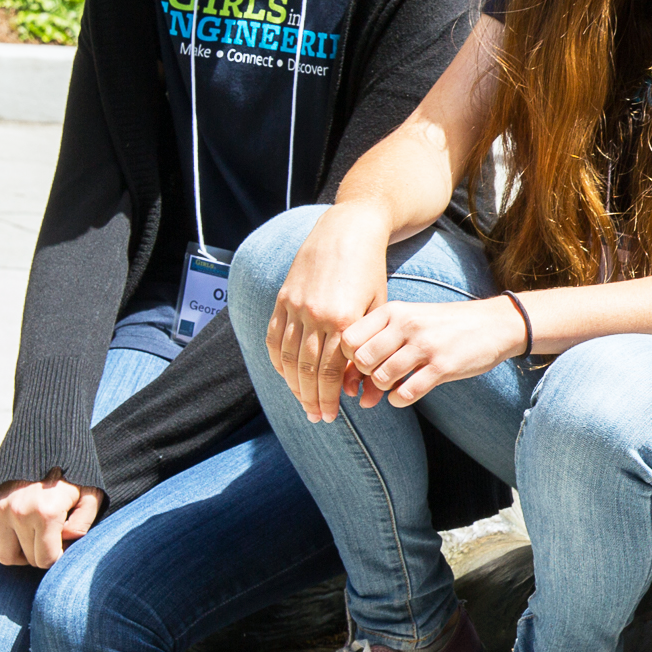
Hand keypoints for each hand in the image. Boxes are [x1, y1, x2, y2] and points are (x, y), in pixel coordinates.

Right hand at [0, 474, 102, 567]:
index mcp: (46, 513)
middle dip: (40, 555)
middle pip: (25, 559)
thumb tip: (62, 544)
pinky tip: (13, 537)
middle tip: (52, 540)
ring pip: (2, 555)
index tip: (64, 546)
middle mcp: (18, 513)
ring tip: (33, 540)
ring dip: (18, 553)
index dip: (58, 558)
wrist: (48, 446)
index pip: (46, 559)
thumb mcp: (89, 497)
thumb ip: (81, 525)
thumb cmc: (74, 476)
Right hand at [268, 205, 394, 421]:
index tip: (332, 415)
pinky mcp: (282, 299)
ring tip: (303, 405)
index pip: (334, 372)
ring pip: (289, 358)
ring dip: (294, 386)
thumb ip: (365, 344)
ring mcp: (295, 307)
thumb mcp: (378, 308)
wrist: (348, 233)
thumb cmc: (370, 272)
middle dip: (313, 399)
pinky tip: (286, 377)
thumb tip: (355, 384)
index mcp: (345, 320)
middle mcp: (316, 316)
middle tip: (317, 418)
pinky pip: (274, 338)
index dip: (332, 396)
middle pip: (309, 370)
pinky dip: (278, 361)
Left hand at [341, 296, 527, 408]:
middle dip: (365, 375)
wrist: (494, 323)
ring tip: (394, 384)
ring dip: (383, 389)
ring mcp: (426, 345)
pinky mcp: (444, 366)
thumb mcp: (412, 318)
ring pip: (382, 378)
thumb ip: (382, 340)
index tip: (363, 364)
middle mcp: (407, 325)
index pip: (349, 338)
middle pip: (362, 360)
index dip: (349, 357)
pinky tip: (405, 394)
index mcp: (395, 311)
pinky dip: (399, 400)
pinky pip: (406, 393)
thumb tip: (352, 383)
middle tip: (378, 376)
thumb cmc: (445, 325)